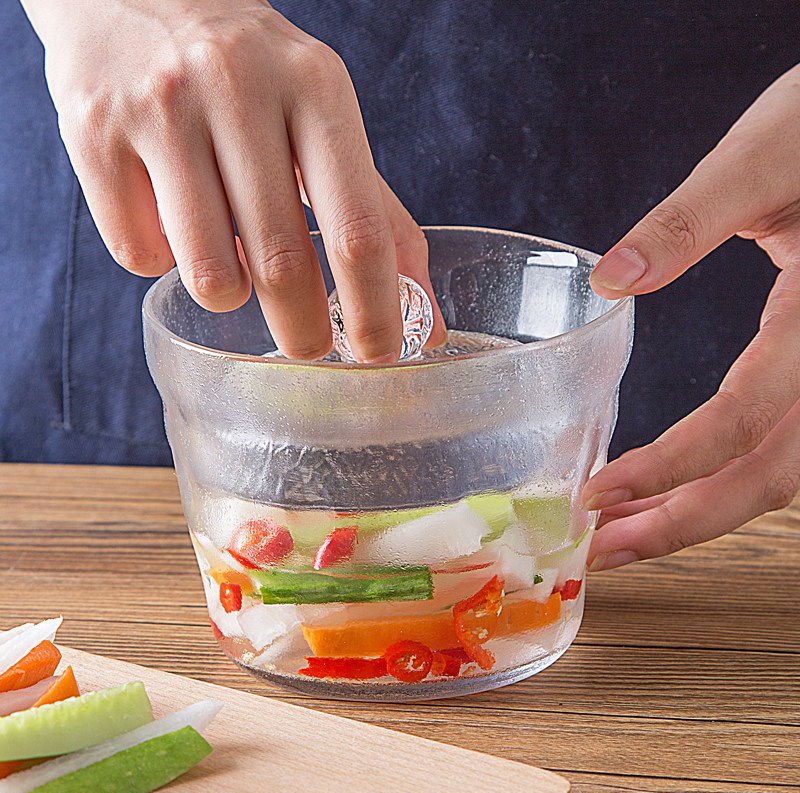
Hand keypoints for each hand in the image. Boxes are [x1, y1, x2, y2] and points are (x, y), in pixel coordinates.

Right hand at [20, 0, 445, 360]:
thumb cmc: (251, 76)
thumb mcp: (325, 121)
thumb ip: (377, 215)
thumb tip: (424, 320)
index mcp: (316, 87)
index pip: (358, 229)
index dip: (374, 309)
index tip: (378, 355)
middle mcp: (238, 89)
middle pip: (283, 263)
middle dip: (302, 331)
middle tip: (308, 346)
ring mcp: (160, 109)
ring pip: (207, 273)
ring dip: (227, 293)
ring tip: (230, 262)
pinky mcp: (93, 132)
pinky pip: (139, 254)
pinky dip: (164, 261)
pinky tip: (170, 220)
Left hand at [582, 63, 799, 570]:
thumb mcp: (765, 157)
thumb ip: (692, 218)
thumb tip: (611, 279)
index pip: (747, 416)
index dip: (672, 466)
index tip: (597, 495)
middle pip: (773, 476)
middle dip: (685, 523)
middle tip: (604, 552)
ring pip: (784, 470)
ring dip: (703, 511)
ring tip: (627, 532)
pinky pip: (786, 442)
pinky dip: (727, 475)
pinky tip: (677, 483)